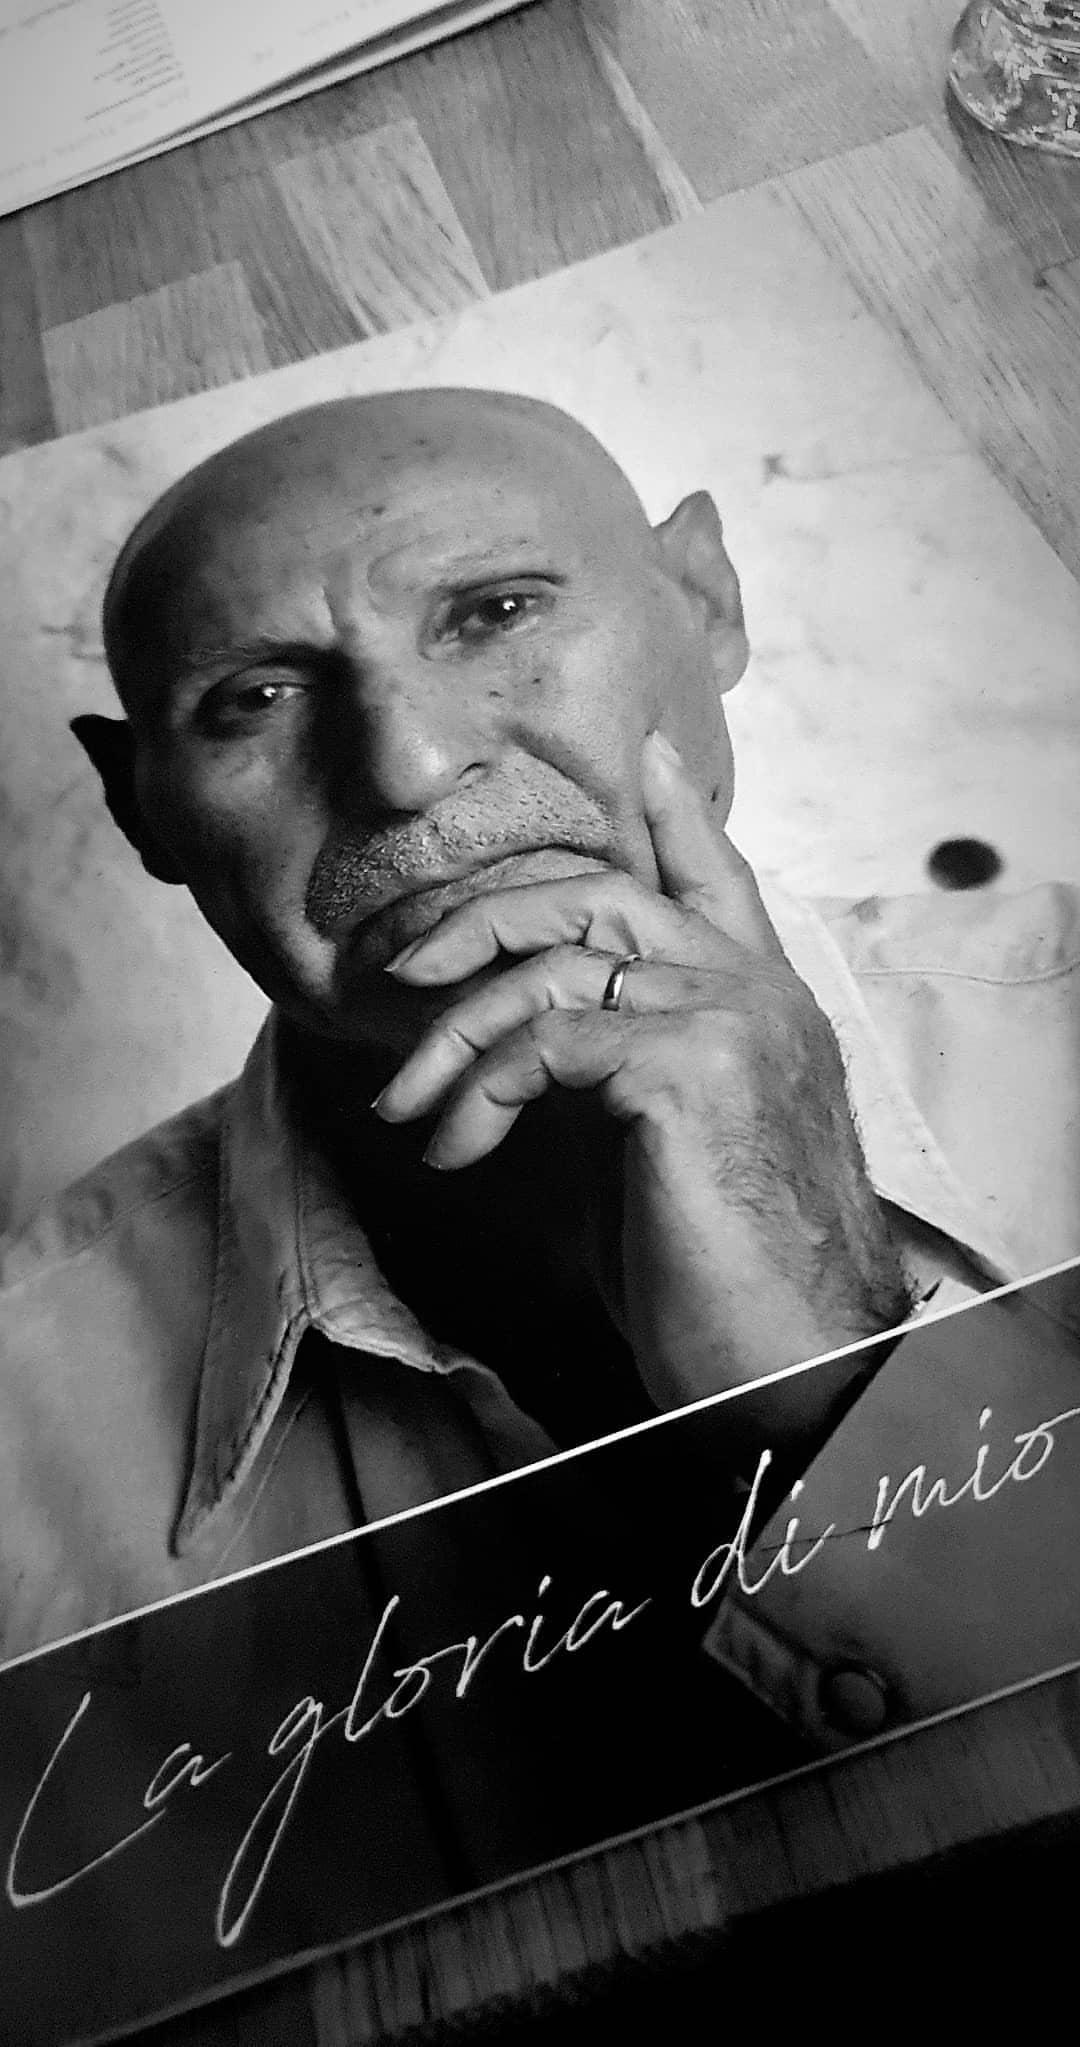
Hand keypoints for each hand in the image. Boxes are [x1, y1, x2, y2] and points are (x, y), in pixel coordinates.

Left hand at [373, 732, 910, 1447]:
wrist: (794, 1371)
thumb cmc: (722, 1282)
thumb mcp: (657, 1155)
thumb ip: (613, 1074)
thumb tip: (520, 1047)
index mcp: (762, 1007)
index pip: (718, 881)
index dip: (679, 817)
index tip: (644, 757)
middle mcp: (758, 994)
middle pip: (601, 895)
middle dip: (482, 918)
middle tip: (401, 970)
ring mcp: (730, 1020)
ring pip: (555, 962)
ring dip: (453, 1034)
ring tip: (408, 1106)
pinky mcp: (692, 1068)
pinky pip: (547, 1039)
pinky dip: (479, 1089)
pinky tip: (458, 1146)